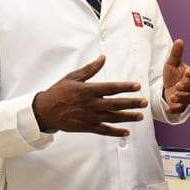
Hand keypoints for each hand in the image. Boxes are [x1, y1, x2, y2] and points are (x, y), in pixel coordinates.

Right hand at [32, 56, 146, 136]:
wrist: (45, 111)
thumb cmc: (59, 92)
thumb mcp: (73, 77)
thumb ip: (90, 69)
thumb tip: (103, 58)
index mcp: (88, 90)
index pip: (111, 88)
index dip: (125, 87)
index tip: (137, 86)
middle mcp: (90, 104)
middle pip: (115, 104)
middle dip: (131, 103)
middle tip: (144, 103)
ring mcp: (89, 117)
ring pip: (113, 118)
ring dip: (128, 117)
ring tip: (140, 116)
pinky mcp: (87, 127)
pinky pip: (104, 130)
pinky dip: (115, 132)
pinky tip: (126, 132)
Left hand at [162, 39, 189, 113]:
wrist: (165, 87)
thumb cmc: (172, 75)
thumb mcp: (171, 63)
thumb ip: (176, 53)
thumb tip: (179, 41)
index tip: (188, 72)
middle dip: (189, 87)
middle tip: (179, 85)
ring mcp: (187, 96)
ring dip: (182, 98)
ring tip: (173, 96)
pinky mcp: (181, 105)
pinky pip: (181, 109)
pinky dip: (175, 109)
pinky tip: (168, 108)